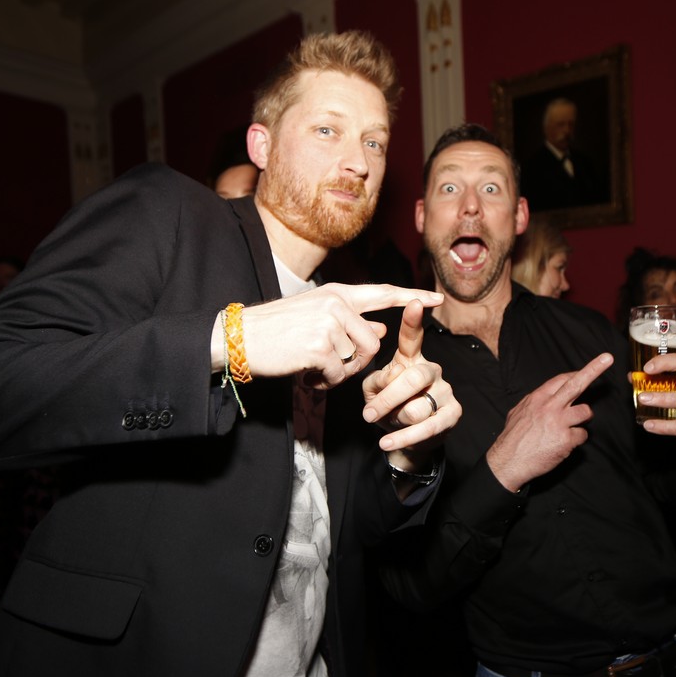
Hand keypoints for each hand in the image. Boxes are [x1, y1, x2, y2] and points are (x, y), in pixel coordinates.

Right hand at [225, 284, 444, 389]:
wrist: (238, 338)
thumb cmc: (275, 331)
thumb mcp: (315, 318)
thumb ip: (350, 321)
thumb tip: (382, 329)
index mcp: (337, 293)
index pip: (382, 294)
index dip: (412, 297)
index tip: (436, 298)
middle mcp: (336, 304)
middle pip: (372, 343)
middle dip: (356, 363)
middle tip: (327, 366)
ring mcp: (328, 323)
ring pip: (355, 362)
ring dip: (336, 374)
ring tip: (311, 367)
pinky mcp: (318, 346)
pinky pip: (337, 375)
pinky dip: (322, 383)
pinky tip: (304, 374)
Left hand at [360, 300, 459, 456]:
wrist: (407, 437)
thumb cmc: (389, 407)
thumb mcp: (373, 392)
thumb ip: (376, 381)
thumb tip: (389, 379)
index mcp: (411, 358)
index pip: (412, 337)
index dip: (412, 320)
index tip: (414, 301)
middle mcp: (431, 369)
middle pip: (412, 378)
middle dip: (387, 399)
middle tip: (368, 414)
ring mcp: (445, 390)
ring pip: (416, 407)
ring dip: (396, 420)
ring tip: (391, 422)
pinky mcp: (453, 413)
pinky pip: (426, 427)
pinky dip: (402, 437)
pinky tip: (387, 442)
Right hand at [485, 354, 613, 492]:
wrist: (508, 461)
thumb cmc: (513, 438)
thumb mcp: (518, 412)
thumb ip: (534, 403)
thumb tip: (545, 398)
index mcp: (538, 398)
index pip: (562, 379)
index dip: (578, 373)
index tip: (590, 368)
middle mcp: (550, 407)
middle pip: (576, 384)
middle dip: (594, 369)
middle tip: (607, 358)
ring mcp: (559, 422)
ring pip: (586, 412)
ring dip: (582, 419)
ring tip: (568, 428)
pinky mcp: (566, 439)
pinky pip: (582, 435)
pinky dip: (575, 440)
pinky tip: (562, 445)